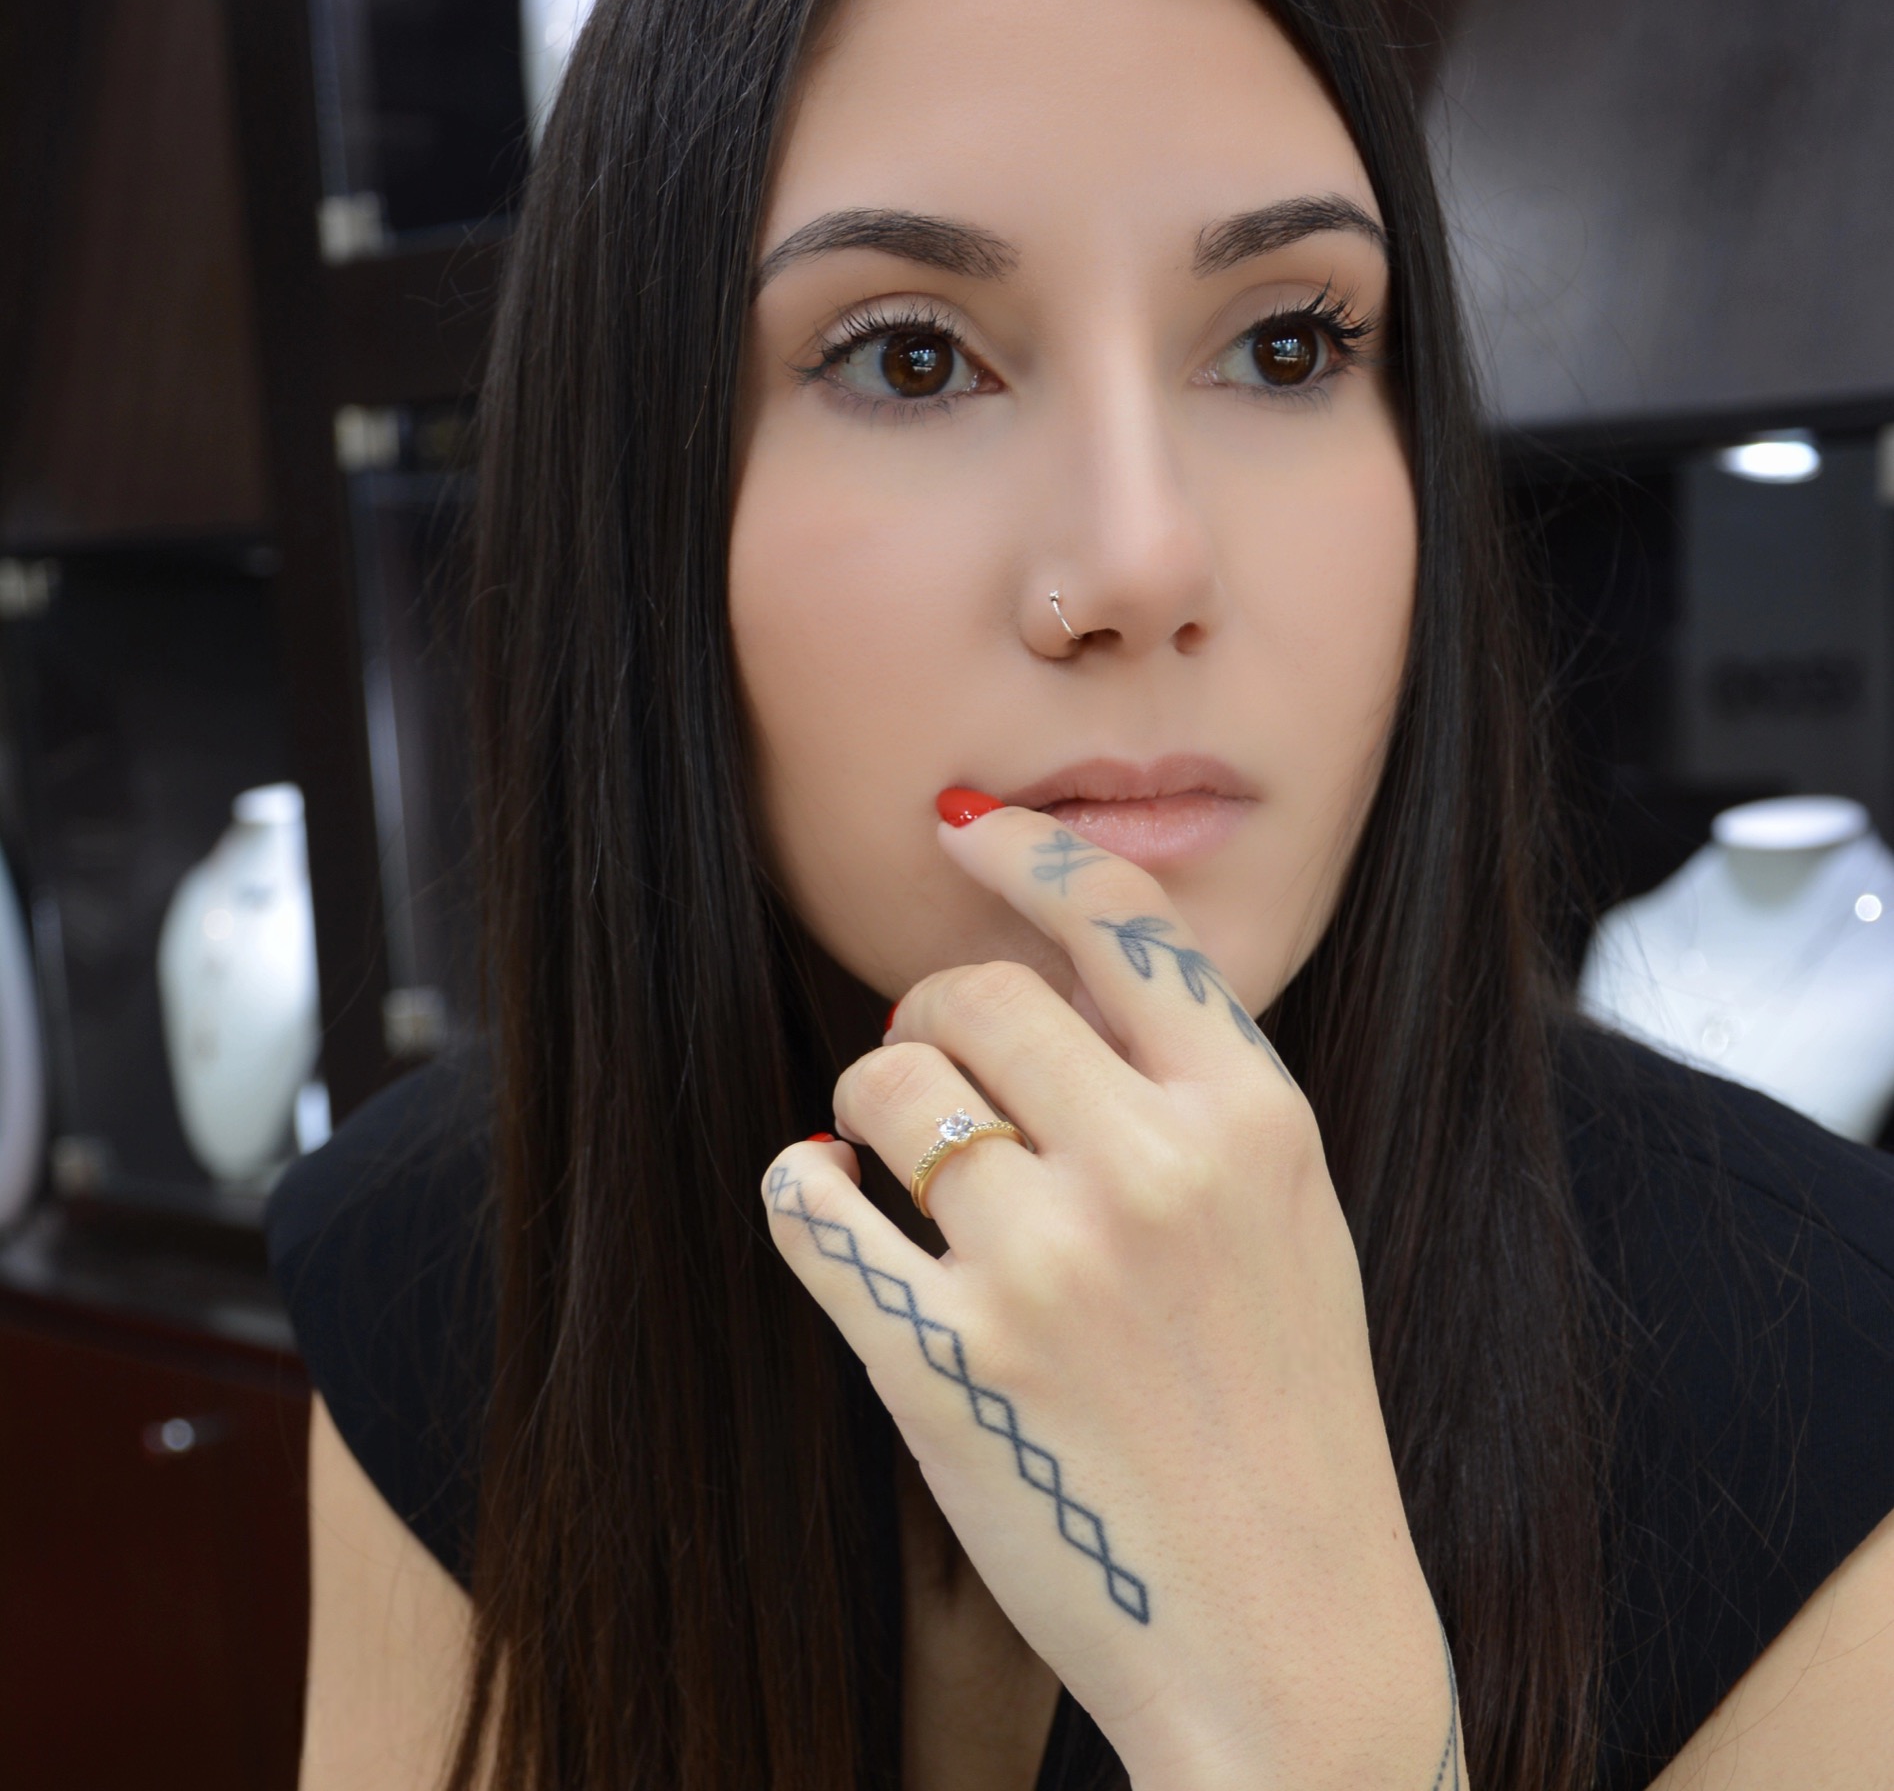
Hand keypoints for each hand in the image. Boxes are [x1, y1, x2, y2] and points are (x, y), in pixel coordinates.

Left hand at [763, 803, 1461, 1790]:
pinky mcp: (948, 1367)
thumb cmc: (1289, 1425)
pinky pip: (812, 1205)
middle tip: (927, 1073)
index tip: (962, 826)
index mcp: (1256, 1121)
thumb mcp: (1292, 1222)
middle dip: (928, 1017)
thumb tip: (1038, 986)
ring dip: (865, 1111)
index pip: (1123, 922)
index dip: (1028, 853)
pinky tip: (834, 1210)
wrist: (1289, 1644)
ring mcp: (1049, 1268)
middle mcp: (1156, 1170)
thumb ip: (1193, 1096)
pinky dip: (804, 1191)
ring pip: (881, 1087)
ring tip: (891, 1168)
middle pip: (973, 994)